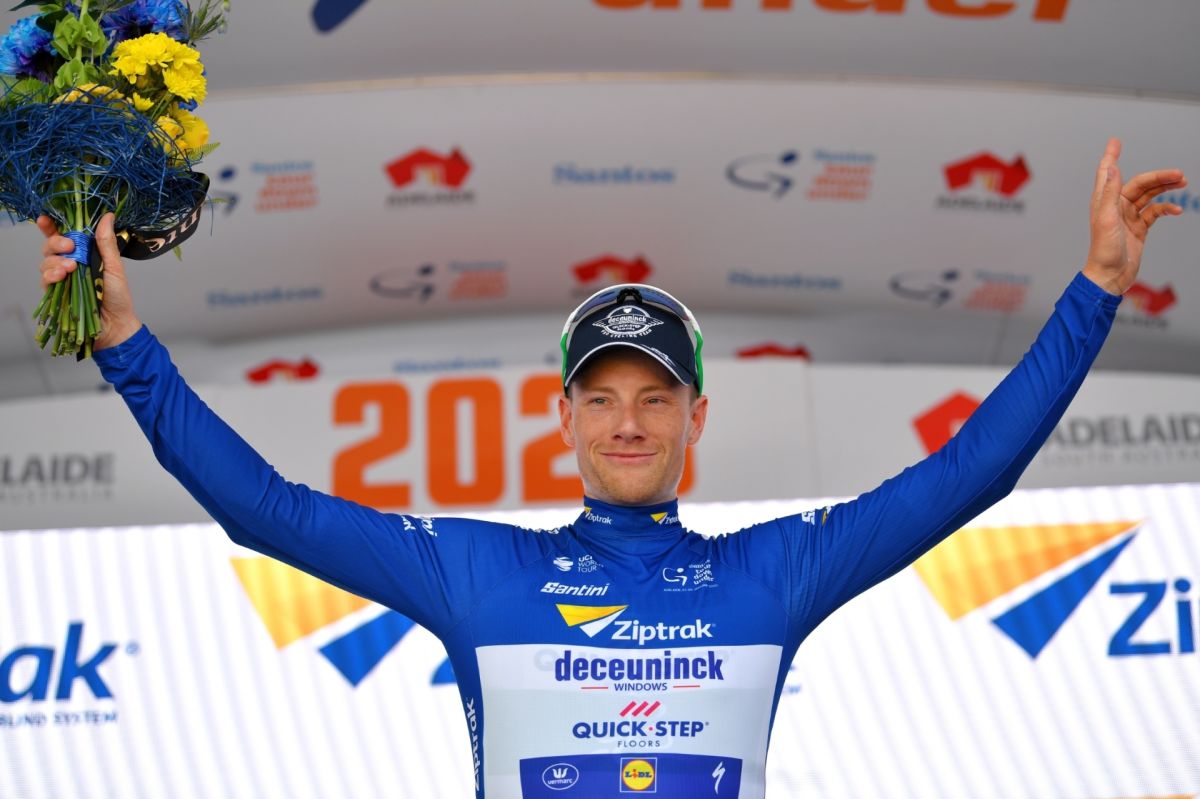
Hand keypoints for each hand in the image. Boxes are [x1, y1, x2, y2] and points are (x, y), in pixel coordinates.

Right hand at [39, 212, 141, 350]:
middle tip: (70, 247)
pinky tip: (61, 277)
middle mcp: (69, 263)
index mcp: (83, 253)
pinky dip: (51, 275)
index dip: (51, 226)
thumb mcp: (114, 266)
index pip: (63, 235)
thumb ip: (106, 242)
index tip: (46, 219)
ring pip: (46, 261)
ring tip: (71, 268)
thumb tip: (108, 216)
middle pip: (51, 246)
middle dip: (56, 243)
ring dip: (56, 261)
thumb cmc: (118, 295)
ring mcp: (61, 278)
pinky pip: (45, 279)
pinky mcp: (55, 293)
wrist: (115, 323)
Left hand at [1082, 138, 1186, 294]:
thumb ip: (1110, 193)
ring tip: (1183, 183)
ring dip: (1165, 188)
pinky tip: (1176, 211)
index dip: (1111, 157)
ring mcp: (1128, 218)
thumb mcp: (1106, 219)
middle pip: (1139, 184)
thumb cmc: (1104, 250)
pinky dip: (1166, 209)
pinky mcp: (1138, 229)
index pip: (1108, 173)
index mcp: (1105, 202)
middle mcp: (1116, 207)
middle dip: (1158, 176)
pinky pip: (1155, 213)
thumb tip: (1112, 168)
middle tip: (1179, 173)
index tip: (1115, 142)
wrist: (1110, 276)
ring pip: (1149, 196)